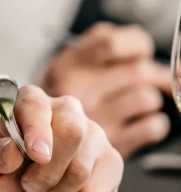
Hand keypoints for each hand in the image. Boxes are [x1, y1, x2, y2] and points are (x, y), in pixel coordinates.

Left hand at [0, 85, 123, 191]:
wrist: (22, 189)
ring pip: (82, 169)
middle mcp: (67, 109)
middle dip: (47, 172)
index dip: (38, 129)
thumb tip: (12, 151)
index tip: (37, 155)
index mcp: (30, 101)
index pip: (37, 105)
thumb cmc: (2, 168)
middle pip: (72, 132)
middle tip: (30, 186)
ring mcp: (94, 134)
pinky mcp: (111, 161)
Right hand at [41, 22, 171, 157]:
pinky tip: (142, 123)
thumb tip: (141, 48)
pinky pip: (151, 128)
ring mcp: (94, 120)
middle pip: (137, 72)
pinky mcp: (110, 145)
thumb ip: (98, 48)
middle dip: (156, 75)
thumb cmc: (58, 102)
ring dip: (151, 100)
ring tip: (142, 103)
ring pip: (146, 98)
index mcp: (66, 66)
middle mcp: (77, 91)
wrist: (34, 147)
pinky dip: (155, 124)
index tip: (141, 53)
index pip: (111, 44)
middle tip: (158, 79)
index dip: (135, 46)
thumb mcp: (64, 66)